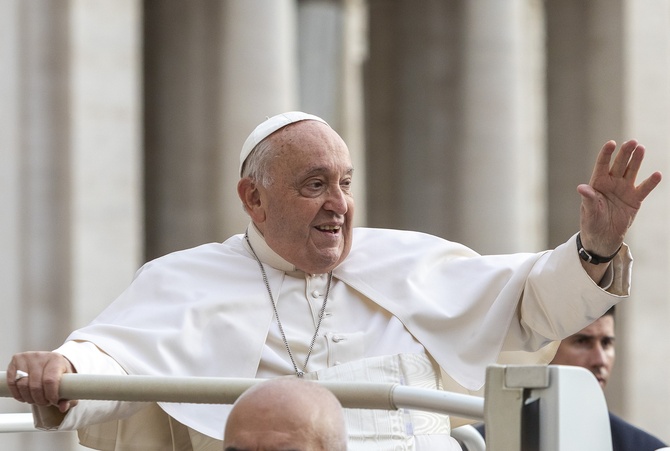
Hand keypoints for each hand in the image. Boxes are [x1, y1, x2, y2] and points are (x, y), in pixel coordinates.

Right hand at [7, 351, 77, 412]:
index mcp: (56, 360)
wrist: (50, 361)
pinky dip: (17, 394)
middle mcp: (41, 356)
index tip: (53, 401)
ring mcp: (27, 358)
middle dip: (40, 399)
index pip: (50, 380)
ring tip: (36, 400)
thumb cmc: (60, 373)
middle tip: (45, 403)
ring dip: (29, 398)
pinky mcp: (16, 360)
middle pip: (36, 385)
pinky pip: (12, 382)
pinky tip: (24, 397)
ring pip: (23, 385)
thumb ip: (68, 397)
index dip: (50, 395)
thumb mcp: (68, 382)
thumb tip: (63, 408)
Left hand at [578, 140, 661, 254]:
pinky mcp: (635, 199)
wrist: (603, 238)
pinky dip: (650, 182)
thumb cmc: (592, 222)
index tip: (611, 143)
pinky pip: (644, 189)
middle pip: (619, 164)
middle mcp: (612, 183)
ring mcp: (624, 190)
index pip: (602, 165)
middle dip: (625, 153)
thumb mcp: (589, 212)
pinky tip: (657, 174)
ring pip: (631, 171)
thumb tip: (582, 188)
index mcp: (598, 183)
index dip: (606, 154)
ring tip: (641, 148)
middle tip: (632, 142)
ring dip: (636, 161)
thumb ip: (588, 199)